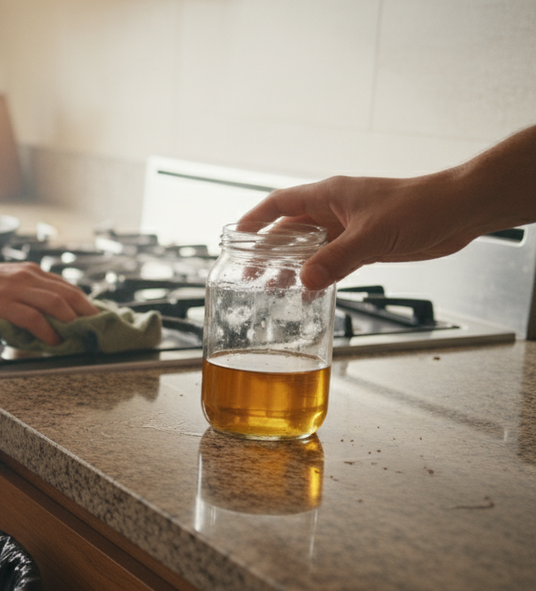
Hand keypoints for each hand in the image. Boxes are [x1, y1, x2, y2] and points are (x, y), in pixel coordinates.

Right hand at [0, 260, 99, 344]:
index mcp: (30, 273)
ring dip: (72, 323)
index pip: (68, 287)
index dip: (85, 305)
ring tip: (80, 339)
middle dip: (87, 315)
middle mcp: (27, 276)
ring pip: (56, 303)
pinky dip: (48, 331)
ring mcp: (15, 289)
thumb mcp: (5, 285)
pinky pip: (33, 317)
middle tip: (97, 333)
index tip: (95, 321)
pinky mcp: (2, 303)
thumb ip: (25, 297)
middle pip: (70, 294)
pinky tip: (53, 342)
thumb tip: (46, 321)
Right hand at [238, 171, 480, 289]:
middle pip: (290, 229)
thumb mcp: (372, 235)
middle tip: (250, 273)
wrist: (459, 211)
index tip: (234, 237)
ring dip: (293, 265)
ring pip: (310, 247)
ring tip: (275, 287)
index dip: (254, 219)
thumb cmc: (420, 206)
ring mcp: (350, 228)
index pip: (279, 203)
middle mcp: (335, 210)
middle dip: (269, 250)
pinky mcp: (367, 244)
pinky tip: (312, 291)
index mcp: (329, 196)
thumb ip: (337, 259)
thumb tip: (305, 280)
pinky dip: (319, 274)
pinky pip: (332, 260)